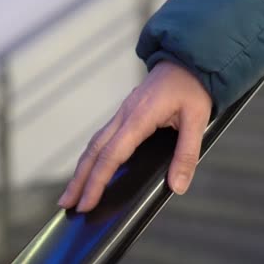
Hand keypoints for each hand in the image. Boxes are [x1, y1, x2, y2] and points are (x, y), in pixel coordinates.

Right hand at [57, 61, 212, 211]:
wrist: (188, 59)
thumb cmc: (192, 87)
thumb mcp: (198, 120)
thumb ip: (187, 154)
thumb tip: (177, 185)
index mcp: (139, 117)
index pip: (112, 155)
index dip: (98, 180)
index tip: (87, 202)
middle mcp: (125, 114)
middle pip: (94, 151)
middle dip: (79, 179)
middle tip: (66, 204)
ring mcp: (123, 113)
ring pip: (95, 143)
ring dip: (82, 168)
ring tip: (72, 191)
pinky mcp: (126, 113)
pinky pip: (104, 136)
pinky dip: (93, 155)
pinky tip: (91, 167)